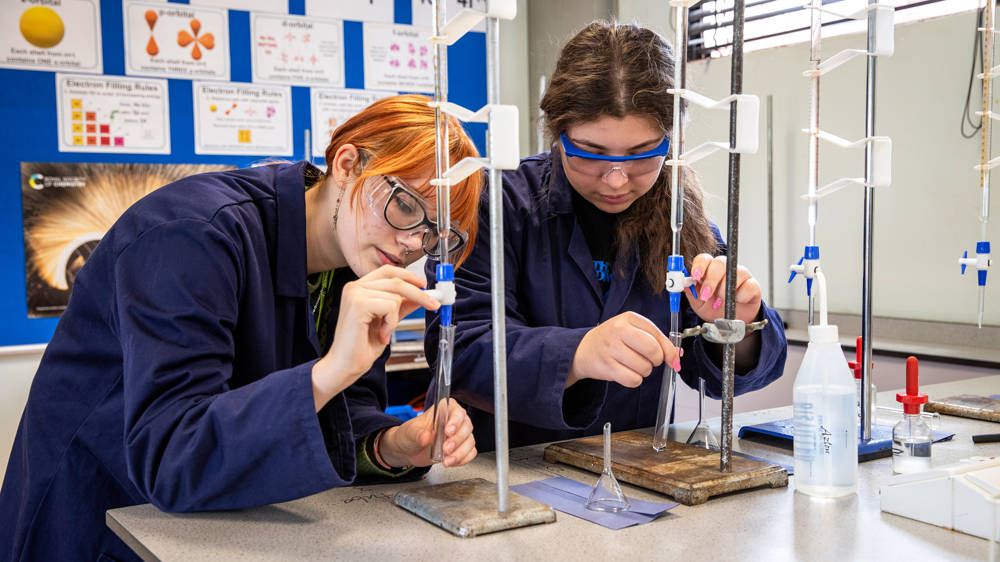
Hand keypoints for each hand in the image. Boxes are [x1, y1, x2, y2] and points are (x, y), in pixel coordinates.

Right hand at [311, 265, 439, 409]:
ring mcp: (354, 293)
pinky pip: (390, 306)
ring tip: (385, 332)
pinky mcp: (357, 304)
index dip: (409, 276)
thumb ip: (401, 306)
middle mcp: (354, 287)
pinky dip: (391, 322)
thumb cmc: (361, 347)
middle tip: (433, 304)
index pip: (388, 272)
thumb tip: (421, 295)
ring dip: (396, 317)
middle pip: (396, 280)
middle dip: (419, 293)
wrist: (345, 366)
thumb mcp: (388, 321)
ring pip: (396, 295)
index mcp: (359, 288)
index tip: (425, 286)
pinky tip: (381, 334)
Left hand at [378, 399, 476, 467]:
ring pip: (469, 441)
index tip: (448, 431)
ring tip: (446, 460)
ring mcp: (459, 435)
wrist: (409, 450)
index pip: (457, 412)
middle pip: (466, 427)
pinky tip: (451, 462)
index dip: (455, 421)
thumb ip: (418, 434)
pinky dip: (462, 459)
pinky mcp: (461, 448)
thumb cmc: (411, 435)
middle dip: (457, 440)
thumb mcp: (410, 432)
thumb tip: (426, 437)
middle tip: (445, 449)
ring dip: (459, 453)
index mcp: (444, 410)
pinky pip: (470, 453)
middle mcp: (455, 421)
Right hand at [567, 311, 680, 388]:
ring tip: (632, 364)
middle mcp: (618, 330)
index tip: (671, 359)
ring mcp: (611, 349)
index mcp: (629, 318)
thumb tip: (676, 357)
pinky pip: (633, 380)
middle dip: (656, 361)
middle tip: (647, 359)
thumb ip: (657, 340)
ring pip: (644, 368)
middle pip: (653, 352)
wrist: (583, 349)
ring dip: (643, 371)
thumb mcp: (633, 330)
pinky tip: (626, 372)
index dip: (668, 351)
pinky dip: (634, 380)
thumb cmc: (613, 339)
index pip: (658, 336)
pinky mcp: (606, 366)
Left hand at [685, 254, 761, 324]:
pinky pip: (748, 285)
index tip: (695, 276)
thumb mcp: (697, 303)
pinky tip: (736, 302)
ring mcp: (740, 275)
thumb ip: (691, 291)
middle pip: (719, 263)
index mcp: (709, 270)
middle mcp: (725, 269)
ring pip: (735, 272)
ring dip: (724, 290)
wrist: (730, 323)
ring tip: (719, 303)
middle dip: (711, 280)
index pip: (704, 259)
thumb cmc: (713, 308)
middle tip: (706, 296)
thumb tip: (683, 283)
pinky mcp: (753, 286)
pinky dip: (740, 296)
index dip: (699, 265)